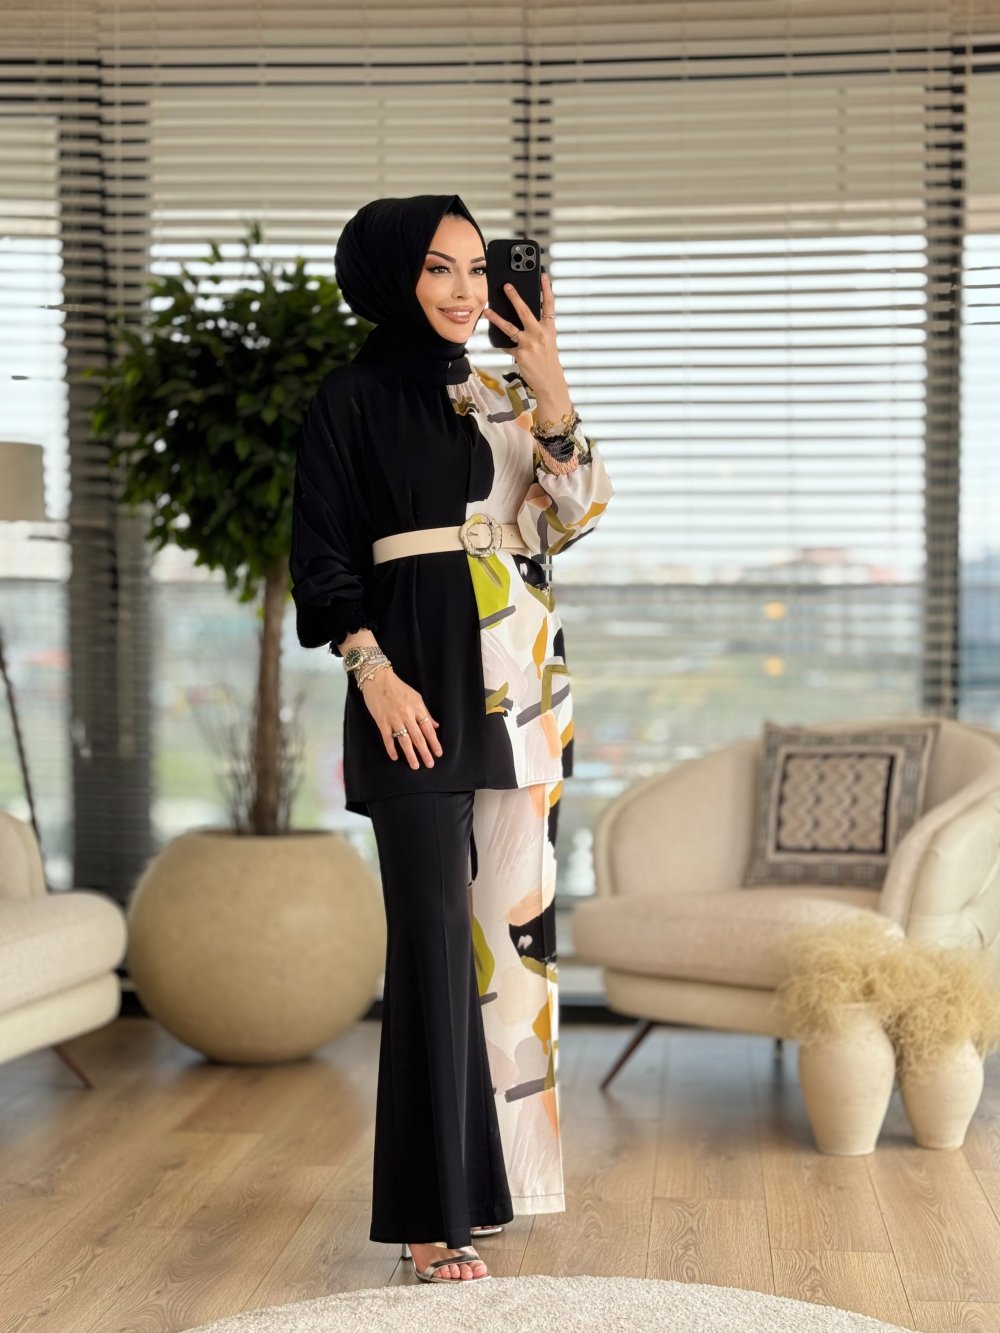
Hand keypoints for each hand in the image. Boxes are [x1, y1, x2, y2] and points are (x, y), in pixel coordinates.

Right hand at [359, 668, 442, 768]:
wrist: (378, 679)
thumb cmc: (398, 688)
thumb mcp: (416, 697)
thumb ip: (426, 712)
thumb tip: (435, 726)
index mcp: (418, 708)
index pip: (428, 729)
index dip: (434, 742)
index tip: (438, 753)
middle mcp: (407, 715)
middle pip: (418, 737)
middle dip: (425, 752)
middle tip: (430, 764)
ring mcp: (394, 719)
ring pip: (404, 740)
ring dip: (410, 754)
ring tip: (415, 766)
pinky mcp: (382, 721)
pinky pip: (388, 738)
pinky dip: (391, 748)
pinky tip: (395, 757)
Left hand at [482, 270, 562, 389]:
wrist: (550, 381)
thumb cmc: (548, 361)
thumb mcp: (548, 342)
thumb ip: (538, 329)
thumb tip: (521, 320)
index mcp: (549, 328)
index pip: (549, 305)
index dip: (546, 289)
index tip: (543, 276)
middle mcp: (539, 334)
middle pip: (525, 311)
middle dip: (514, 297)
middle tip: (506, 286)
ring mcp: (529, 343)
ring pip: (509, 327)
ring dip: (496, 318)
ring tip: (487, 310)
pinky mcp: (520, 354)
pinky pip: (507, 346)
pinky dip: (505, 345)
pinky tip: (503, 345)